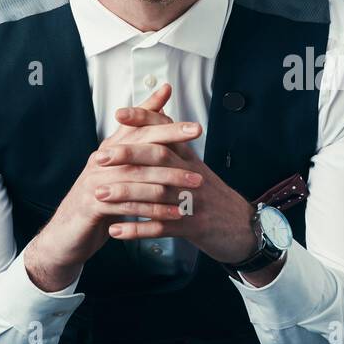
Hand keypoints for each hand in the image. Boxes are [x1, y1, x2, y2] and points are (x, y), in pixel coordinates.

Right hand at [23, 83, 203, 290]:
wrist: (67, 234)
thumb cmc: (99, 200)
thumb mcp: (117, 172)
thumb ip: (136, 148)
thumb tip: (157, 117)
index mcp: (109, 150)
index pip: (135, 125)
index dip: (156, 111)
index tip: (180, 102)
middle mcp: (101, 160)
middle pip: (138, 142)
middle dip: (169, 135)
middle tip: (197, 133)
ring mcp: (95, 182)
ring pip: (137, 175)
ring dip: (170, 178)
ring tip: (195, 182)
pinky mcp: (93, 206)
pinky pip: (129, 205)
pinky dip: (154, 210)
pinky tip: (175, 213)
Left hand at [105, 93, 261, 266]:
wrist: (245, 227)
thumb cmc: (214, 197)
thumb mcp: (197, 167)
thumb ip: (176, 145)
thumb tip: (158, 116)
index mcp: (191, 159)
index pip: (168, 131)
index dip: (145, 120)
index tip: (119, 113)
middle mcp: (192, 175)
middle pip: (161, 156)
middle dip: (129, 154)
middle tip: (100, 156)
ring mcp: (193, 201)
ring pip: (157, 192)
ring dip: (126, 193)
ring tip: (99, 193)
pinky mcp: (192, 227)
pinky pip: (162, 227)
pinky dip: (137, 229)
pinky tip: (115, 230)